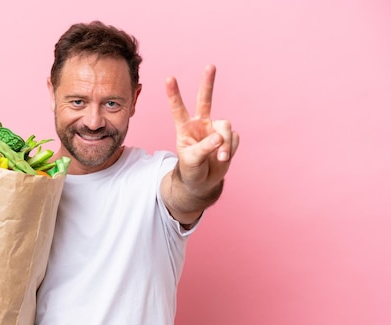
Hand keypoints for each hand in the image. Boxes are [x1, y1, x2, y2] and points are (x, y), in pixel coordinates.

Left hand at [165, 64, 239, 198]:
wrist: (203, 181)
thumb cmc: (191, 169)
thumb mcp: (191, 160)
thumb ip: (203, 148)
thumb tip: (219, 137)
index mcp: (185, 128)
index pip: (178, 109)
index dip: (174, 94)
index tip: (169, 78)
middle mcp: (201, 124)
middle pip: (205, 100)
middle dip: (207, 83)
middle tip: (210, 65)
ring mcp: (215, 129)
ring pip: (225, 127)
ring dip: (224, 144)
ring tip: (220, 158)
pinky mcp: (228, 136)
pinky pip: (233, 139)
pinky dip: (230, 150)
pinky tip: (223, 157)